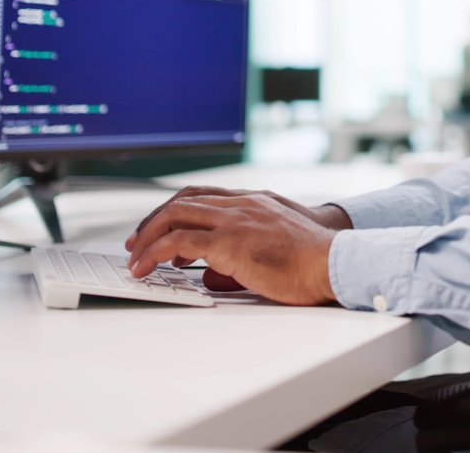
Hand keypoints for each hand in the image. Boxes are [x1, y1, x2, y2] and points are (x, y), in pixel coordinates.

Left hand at [123, 189, 346, 303]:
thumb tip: (209, 275)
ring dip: (148, 237)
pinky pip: (179, 242)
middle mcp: (241, 204)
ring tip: (136, 259)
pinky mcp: (229, 242)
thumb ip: (240, 256)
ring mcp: (234, 220)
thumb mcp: (273, 249)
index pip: (202, 195)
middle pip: (182, 201)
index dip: (174, 209)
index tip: (158, 227)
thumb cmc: (312, 262)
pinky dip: (156, 252)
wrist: (334, 262)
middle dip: (153, 221)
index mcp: (253, 201)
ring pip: (175, 216)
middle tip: (137, 243)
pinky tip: (148, 268)